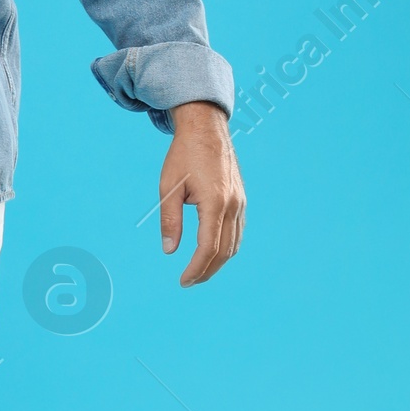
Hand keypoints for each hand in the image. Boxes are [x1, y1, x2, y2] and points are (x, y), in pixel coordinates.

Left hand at [159, 101, 244, 285]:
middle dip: (207, 270)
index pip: (208, 247)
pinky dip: (226, 246)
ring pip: (234, 243)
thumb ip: (170, 220)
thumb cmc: (183, 155)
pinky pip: (237, 230)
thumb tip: (169, 250)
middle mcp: (232, 204)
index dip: (196, 268)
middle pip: (224, 250)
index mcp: (214, 201)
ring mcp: (240, 202)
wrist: (206, 129)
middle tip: (189, 282)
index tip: (183, 281)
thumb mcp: (169, 187)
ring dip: (218, 262)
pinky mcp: (241, 198)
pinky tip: (212, 252)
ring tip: (199, 272)